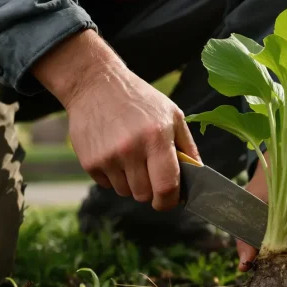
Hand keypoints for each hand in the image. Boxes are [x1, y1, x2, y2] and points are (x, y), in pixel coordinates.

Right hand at [32, 30, 200, 210]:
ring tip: (130, 157)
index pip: (166, 187)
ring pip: (126, 192)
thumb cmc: (139, 99)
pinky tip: (113, 153)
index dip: (170, 201)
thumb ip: (188, 146)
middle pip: (145, 195)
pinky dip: (113, 176)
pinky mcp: (89, 162)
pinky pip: (107, 185)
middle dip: (151, 190)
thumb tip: (198, 174)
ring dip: (131, 183)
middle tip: (150, 172)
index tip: (170, 200)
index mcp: (156, 137)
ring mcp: (108, 157)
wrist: (95, 84)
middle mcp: (131, 149)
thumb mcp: (172, 114)